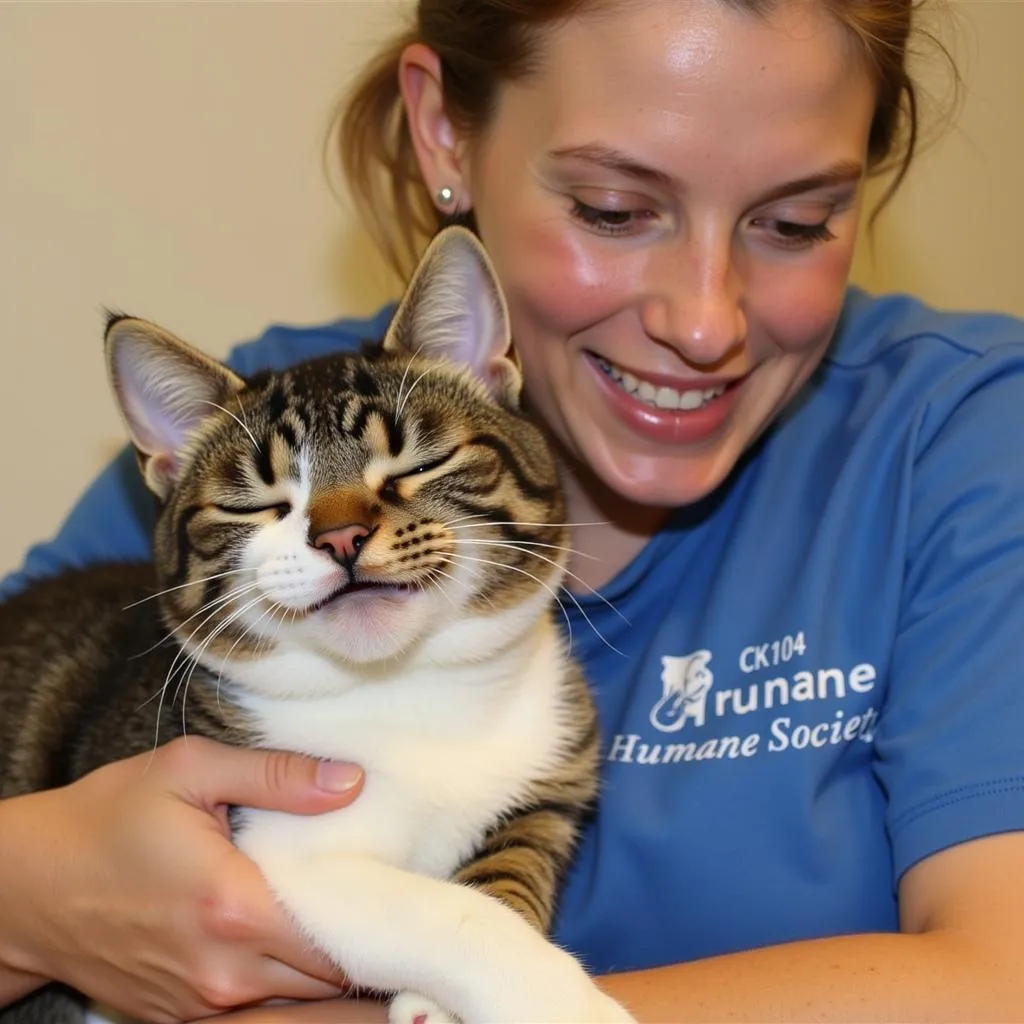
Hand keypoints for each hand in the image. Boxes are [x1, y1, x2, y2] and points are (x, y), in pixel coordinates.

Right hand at [0, 736, 363, 1021]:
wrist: (27, 888)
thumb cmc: (108, 817)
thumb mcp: (188, 770)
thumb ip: (276, 775)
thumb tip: (352, 782)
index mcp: (232, 905)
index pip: (339, 935)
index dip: (383, 917)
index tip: (409, 891)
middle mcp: (222, 972)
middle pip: (331, 980)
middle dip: (370, 948)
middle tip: (399, 908)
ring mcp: (201, 1008)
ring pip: (304, 1012)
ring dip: (341, 980)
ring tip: (372, 937)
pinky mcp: (185, 1021)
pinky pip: (264, 1023)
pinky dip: (300, 1003)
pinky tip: (321, 970)